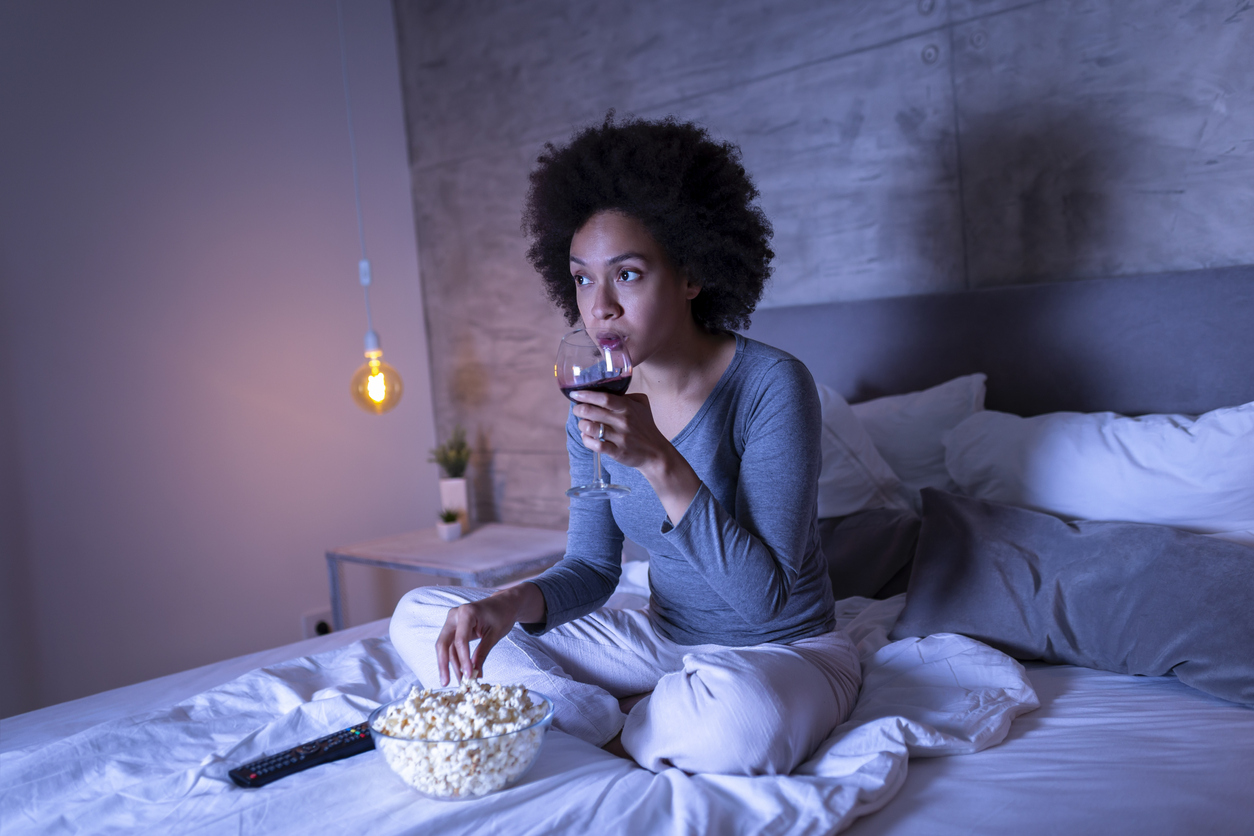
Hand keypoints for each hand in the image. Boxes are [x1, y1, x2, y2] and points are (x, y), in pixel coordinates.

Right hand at [434, 583, 544, 685]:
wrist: (504, 604)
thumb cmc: (501, 615)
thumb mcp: (494, 635)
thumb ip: (482, 653)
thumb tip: (475, 674)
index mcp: (466, 613)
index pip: (460, 640)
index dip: (463, 660)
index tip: (469, 676)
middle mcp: (454, 616)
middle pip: (443, 643)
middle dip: (444, 665)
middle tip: (446, 683)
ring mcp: (452, 622)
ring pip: (446, 647)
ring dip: (451, 665)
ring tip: (460, 682)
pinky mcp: (454, 629)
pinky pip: (452, 646)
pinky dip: (456, 659)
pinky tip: (461, 673)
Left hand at [571, 391, 701, 521]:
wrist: (656, 453)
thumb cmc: (646, 426)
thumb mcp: (642, 405)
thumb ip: (627, 395)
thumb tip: (608, 389)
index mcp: (627, 407)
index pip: (604, 398)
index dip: (586, 394)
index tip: (575, 393)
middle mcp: (623, 421)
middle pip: (592, 412)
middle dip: (579, 409)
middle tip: (577, 409)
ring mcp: (620, 438)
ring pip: (591, 428)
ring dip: (582, 425)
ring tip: (583, 424)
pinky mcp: (617, 452)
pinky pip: (596, 445)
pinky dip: (587, 440)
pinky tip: (587, 437)